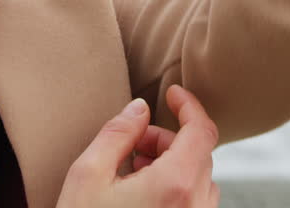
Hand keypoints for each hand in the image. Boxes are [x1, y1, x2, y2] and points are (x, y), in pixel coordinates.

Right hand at [56, 84, 220, 207]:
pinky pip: (196, 203)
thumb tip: (140, 108)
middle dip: (167, 139)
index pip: (202, 131)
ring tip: (134, 170)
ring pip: (199, 179)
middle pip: (199, 154)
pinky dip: (176, 187)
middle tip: (133, 144)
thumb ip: (118, 133)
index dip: (189, 105)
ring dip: (172, 164)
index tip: (171, 93)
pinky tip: (142, 194)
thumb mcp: (88, 174)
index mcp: (175, 185)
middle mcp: (196, 207)